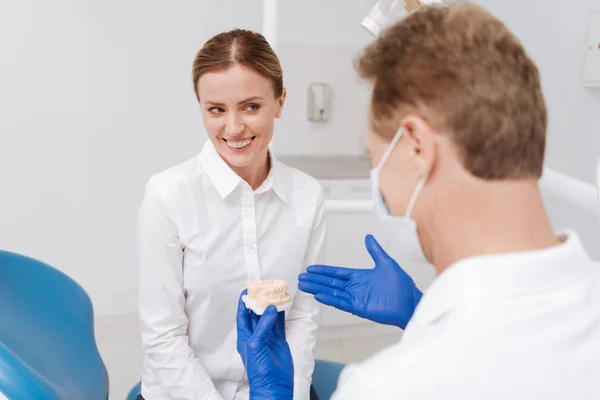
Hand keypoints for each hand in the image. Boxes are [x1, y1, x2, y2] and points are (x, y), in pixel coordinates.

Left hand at [236, 290, 293, 399]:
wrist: (274, 384)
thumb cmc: (258, 369)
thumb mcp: (255, 345)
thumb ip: (262, 326)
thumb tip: (269, 309)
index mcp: (245, 336)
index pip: (242, 315)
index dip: (244, 303)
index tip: (247, 290)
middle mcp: (256, 334)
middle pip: (256, 313)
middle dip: (259, 301)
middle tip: (265, 289)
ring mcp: (268, 336)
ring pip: (269, 316)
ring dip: (271, 306)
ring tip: (275, 293)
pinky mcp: (279, 339)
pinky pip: (279, 323)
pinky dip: (281, 314)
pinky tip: (283, 305)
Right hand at [298, 234, 421, 329]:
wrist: (410, 301)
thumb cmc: (401, 284)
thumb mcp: (386, 262)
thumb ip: (375, 250)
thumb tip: (368, 237)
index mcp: (359, 276)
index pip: (336, 272)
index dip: (323, 271)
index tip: (311, 269)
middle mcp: (355, 287)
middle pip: (330, 282)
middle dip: (316, 280)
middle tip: (301, 278)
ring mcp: (356, 298)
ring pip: (332, 292)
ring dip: (318, 289)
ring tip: (304, 286)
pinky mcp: (359, 307)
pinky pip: (341, 302)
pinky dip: (330, 299)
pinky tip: (319, 296)